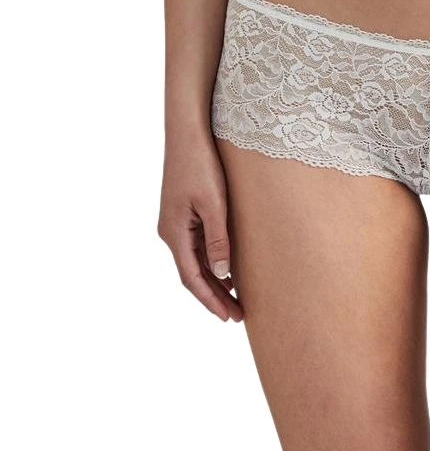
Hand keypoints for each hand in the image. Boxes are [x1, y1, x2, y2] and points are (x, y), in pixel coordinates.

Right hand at [157, 127, 242, 321]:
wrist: (187, 133)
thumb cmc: (201, 164)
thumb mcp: (214, 204)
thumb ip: (217, 240)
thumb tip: (222, 275)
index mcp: (174, 233)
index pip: (191, 278)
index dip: (210, 300)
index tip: (229, 317)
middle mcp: (170, 232)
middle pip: (192, 274)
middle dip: (214, 296)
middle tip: (238, 315)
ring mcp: (175, 222)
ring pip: (194, 261)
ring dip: (213, 280)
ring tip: (235, 298)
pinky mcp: (182, 212)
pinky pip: (195, 245)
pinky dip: (210, 261)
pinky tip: (227, 267)